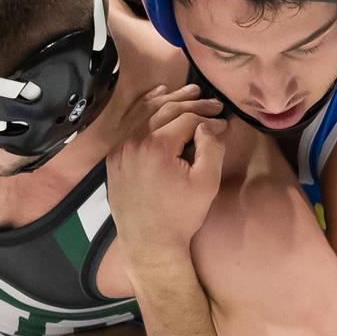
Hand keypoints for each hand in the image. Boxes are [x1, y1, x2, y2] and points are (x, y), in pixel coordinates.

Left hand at [106, 84, 228, 252]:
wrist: (150, 243)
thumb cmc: (181, 215)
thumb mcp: (206, 183)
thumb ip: (212, 147)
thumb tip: (212, 124)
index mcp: (156, 146)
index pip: (186, 118)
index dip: (207, 117)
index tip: (223, 122)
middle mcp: (133, 142)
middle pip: (166, 110)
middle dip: (192, 104)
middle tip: (213, 103)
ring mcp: (119, 149)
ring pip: (145, 113)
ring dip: (169, 100)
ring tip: (190, 92)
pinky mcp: (114, 157)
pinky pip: (129, 124)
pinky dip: (144, 109)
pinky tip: (157, 98)